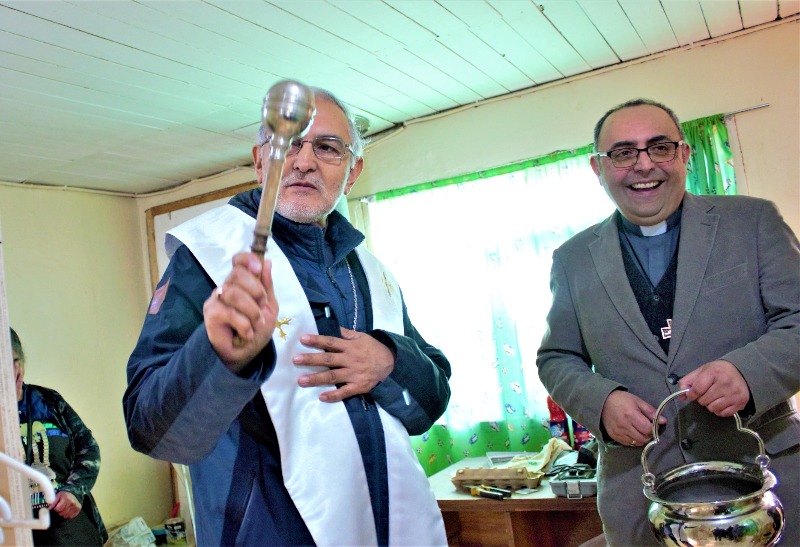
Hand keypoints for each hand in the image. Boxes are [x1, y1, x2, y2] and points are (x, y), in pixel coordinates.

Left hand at [49, 490, 80, 518]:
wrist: (74, 494)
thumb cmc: (65, 496)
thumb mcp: (58, 496)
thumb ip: (53, 502)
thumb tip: (48, 508)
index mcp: (66, 498)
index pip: (58, 508)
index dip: (56, 508)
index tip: (57, 506)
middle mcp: (72, 502)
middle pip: (62, 513)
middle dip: (60, 511)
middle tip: (61, 507)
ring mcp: (76, 506)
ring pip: (66, 515)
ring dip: (64, 513)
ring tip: (65, 509)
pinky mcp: (78, 509)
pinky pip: (70, 516)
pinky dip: (68, 514)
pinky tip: (68, 510)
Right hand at [203, 253, 277, 371]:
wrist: (245, 354)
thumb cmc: (256, 329)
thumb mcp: (269, 307)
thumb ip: (267, 286)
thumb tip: (267, 262)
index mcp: (240, 282)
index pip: (238, 261)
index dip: (247, 259)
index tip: (258, 268)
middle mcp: (226, 287)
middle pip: (237, 274)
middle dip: (256, 291)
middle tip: (262, 307)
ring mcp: (216, 299)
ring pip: (234, 293)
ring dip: (252, 312)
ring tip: (257, 324)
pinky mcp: (211, 314)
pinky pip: (229, 313)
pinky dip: (244, 326)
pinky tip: (247, 334)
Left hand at [294, 327, 394, 402]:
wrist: (390, 363)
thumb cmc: (373, 348)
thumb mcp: (362, 337)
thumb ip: (347, 334)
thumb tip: (334, 327)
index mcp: (350, 347)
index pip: (330, 342)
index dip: (317, 340)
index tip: (303, 339)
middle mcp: (350, 360)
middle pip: (328, 359)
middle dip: (311, 359)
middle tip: (296, 360)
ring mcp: (354, 374)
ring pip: (332, 376)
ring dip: (316, 378)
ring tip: (301, 380)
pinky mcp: (358, 386)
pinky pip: (344, 392)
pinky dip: (333, 395)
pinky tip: (322, 397)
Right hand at [601, 390, 666, 446]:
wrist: (602, 402)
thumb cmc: (622, 400)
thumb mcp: (637, 401)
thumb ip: (650, 411)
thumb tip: (664, 421)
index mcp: (631, 415)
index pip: (648, 429)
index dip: (653, 427)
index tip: (651, 423)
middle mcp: (625, 426)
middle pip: (643, 438)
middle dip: (648, 434)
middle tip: (645, 427)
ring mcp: (619, 433)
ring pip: (637, 443)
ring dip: (641, 438)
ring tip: (638, 430)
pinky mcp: (614, 437)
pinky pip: (628, 444)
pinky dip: (633, 440)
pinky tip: (631, 432)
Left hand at [679, 359, 749, 416]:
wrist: (742, 372)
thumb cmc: (718, 371)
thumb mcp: (702, 371)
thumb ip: (688, 381)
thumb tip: (681, 396)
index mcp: (714, 372)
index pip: (697, 390)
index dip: (691, 394)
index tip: (692, 394)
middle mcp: (725, 383)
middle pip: (704, 401)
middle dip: (702, 398)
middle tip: (707, 392)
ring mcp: (734, 394)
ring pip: (712, 408)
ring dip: (710, 405)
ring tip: (714, 397)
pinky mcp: (740, 403)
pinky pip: (722, 413)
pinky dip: (719, 410)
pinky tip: (722, 401)